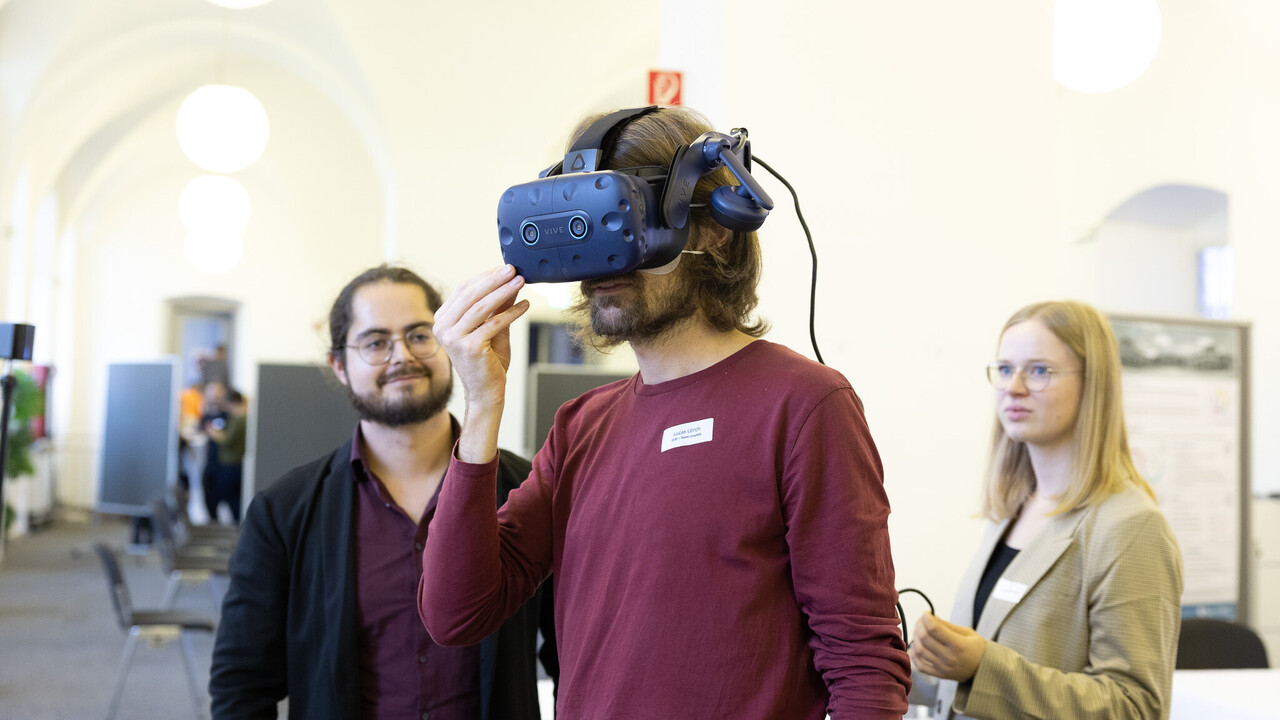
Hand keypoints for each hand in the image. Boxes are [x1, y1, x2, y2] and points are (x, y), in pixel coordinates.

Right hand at [433, 265, 529, 406]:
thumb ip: (497, 305)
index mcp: (443, 320)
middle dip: (494, 279)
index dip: (485, 276)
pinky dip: (512, 312)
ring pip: (481, 307)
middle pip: (471, 295)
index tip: (503, 267)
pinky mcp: (469, 347)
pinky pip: (494, 323)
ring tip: (520, 282)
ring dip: (503, 292)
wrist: (486, 391)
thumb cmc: (487, 360)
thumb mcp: (492, 327)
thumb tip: (509, 280)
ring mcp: (454, 338)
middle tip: (513, 269)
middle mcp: (443, 328)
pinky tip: (525, 305)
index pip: (463, 290)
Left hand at [909, 613, 986, 681]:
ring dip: (915, 637)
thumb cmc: (976, 647)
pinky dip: (914, 655)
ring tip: (919, 631)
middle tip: (922, 620)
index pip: (934, 629)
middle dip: (919, 625)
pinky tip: (916, 646)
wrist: (984, 669)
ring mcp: (943, 668)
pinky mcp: (939, 675)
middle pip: (924, 638)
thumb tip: (930, 617)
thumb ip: (947, 625)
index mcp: (959, 645)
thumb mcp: (967, 632)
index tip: (927, 613)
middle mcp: (950, 658)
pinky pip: (920, 666)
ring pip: (919, 650)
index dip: (926, 618)